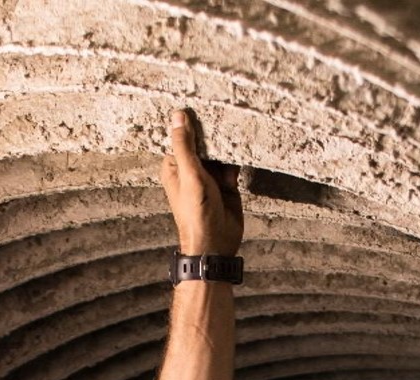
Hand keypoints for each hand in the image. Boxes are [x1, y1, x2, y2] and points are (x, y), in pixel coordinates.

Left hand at [161, 108, 243, 256]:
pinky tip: (244, 140)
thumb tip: (177, 116)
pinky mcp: (226, 181)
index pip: (180, 135)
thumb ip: (184, 146)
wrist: (216, 242)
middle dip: (212, 127)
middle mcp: (191, 168)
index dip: (189, 119)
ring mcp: (209, 174)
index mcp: (175, 166)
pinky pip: (232, 161)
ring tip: (238, 115)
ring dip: (227, 139)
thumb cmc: (196, 214)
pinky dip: (237, 154)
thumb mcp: (189, 175)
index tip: (201, 96)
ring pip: (219, 148)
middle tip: (225, 101)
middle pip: (202, 140)